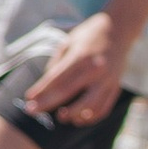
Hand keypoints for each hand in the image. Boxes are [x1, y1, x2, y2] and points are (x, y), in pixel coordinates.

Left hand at [22, 12, 129, 126]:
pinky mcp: (116, 86)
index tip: (29, 100)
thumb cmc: (88, 36)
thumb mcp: (68, 42)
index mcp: (81, 56)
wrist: (118, 29)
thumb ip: (57, 63)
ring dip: (74, 114)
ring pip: (90, 104)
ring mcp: (108, 79)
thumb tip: (46, 85)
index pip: (56, 78)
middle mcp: (96, 69)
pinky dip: (92, 116)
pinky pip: (104, 107)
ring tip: (61, 117)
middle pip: (69, 92)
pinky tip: (80, 118)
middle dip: (48, 103)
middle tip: (33, 112)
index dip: (41, 91)